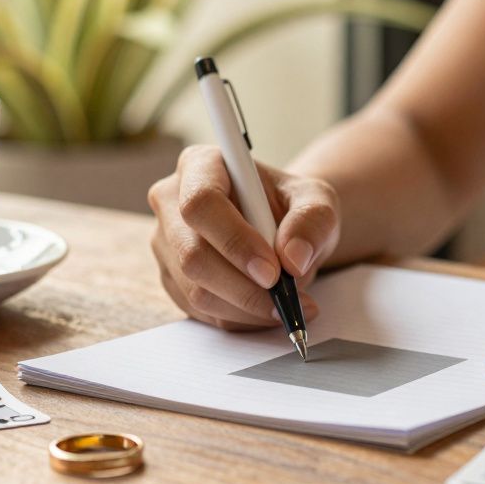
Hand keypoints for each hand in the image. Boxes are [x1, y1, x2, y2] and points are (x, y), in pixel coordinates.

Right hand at [148, 145, 339, 329]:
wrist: (284, 229)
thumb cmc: (293, 206)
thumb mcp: (317, 201)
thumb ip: (312, 221)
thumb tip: (293, 258)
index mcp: (201, 165)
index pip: (202, 202)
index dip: (235, 240)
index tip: (273, 270)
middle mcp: (172, 201)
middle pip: (192, 253)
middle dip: (243, 286)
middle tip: (286, 299)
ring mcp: (166, 243)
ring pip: (195, 289)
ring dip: (246, 307)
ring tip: (288, 306)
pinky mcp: (172, 279)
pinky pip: (201, 311)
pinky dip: (239, 318)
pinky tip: (267, 310)